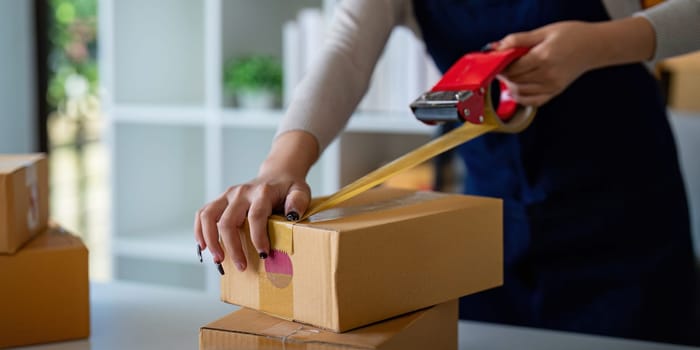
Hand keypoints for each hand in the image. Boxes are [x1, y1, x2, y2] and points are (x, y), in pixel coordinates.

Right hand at [194, 130, 317, 272]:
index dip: (258, 237)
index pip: (255, 216)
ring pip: (209, 216)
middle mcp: (241, 192)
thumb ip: (298, 202)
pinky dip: (199, 230)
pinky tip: (203, 246)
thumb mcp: (301, 191)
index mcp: (262, 192)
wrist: (277, 174)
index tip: (263, 255)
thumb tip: (292, 216)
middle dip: (232, 247)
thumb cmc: (289, 188)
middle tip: (241, 266)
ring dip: (211, 240)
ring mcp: (228, 195)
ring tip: (218, 259)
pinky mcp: (221, 199)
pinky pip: (203, 213)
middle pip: (228, 221)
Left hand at [496, 21, 601, 106]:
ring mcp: (552, 85)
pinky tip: (516, 89)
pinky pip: (532, 101)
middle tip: (500, 67)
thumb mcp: (544, 31)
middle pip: (515, 80)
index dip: (501, 65)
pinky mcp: (555, 92)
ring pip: (521, 92)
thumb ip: (519, 39)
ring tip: (509, 75)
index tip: (496, 61)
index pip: (513, 68)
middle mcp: (548, 74)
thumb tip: (497, 47)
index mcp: (544, 57)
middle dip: (504, 74)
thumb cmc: (571, 35)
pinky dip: (520, 97)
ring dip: (510, 85)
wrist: (594, 46)